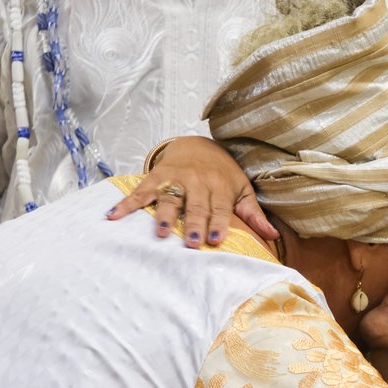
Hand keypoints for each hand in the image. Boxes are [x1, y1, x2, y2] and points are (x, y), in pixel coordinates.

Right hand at [107, 136, 278, 246]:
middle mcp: (197, 181)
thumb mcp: (241, 189)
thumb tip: (274, 236)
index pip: (220, 208)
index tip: (214, 241)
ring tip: (159, 233)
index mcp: (219, 186)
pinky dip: (126, 204)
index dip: (217, 224)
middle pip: (195, 205)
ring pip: (169, 198)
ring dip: (163, 215)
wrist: (196, 144)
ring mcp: (175, 178)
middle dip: (192, 223)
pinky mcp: (156, 177)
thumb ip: (253, 213)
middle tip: (189, 243)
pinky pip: (140, 191)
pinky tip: (113, 216)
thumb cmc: (223, 174)